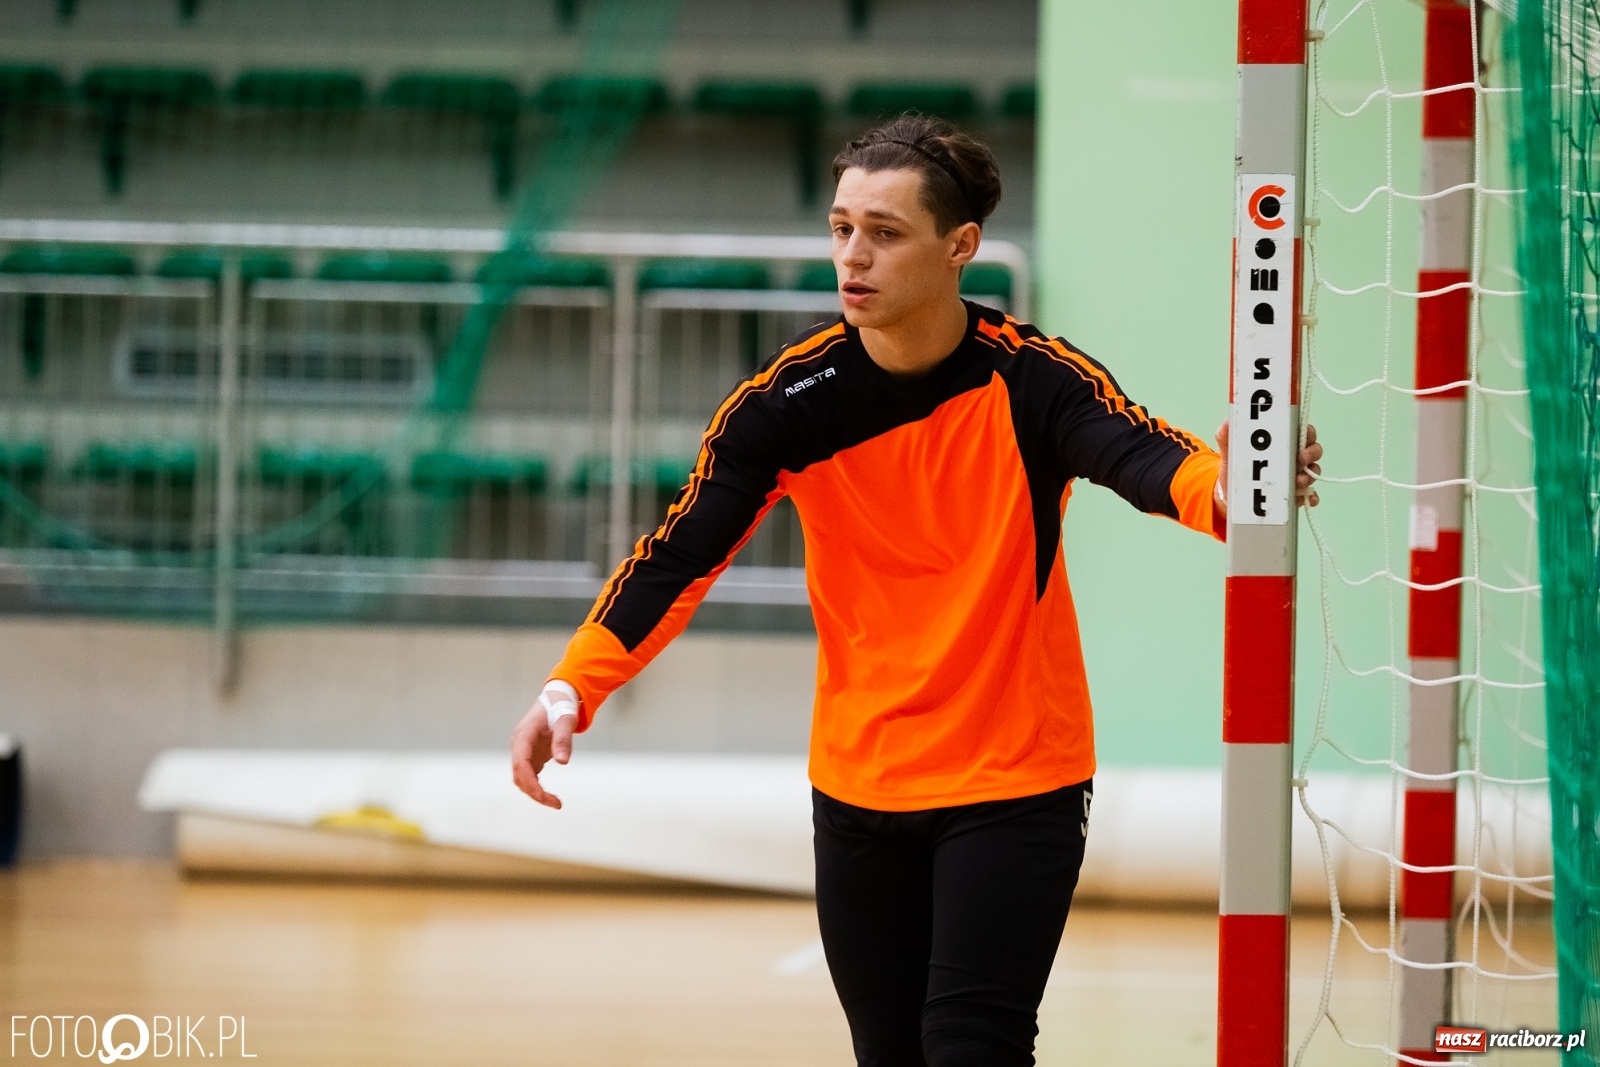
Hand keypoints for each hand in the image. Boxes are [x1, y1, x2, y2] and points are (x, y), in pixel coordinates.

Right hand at [510, 681, 578, 808]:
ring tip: (556, 802)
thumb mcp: (566, 720)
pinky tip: (550, 796)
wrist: (557, 698)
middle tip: (556, 804)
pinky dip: (537, 787)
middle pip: (519, 776)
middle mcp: (519, 745)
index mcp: (523, 737)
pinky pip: (529, 775)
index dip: (531, 783)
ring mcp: (523, 751)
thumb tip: (563, 762)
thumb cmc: (561, 707)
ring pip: (522, 778)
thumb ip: (563, 739)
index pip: (521, 765)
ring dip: (535, 792)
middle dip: (534, 792)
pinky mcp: (530, 755)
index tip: (545, 797)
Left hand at [1215, 421, 1322, 511]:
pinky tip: (1307, 498)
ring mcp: (1296, 476)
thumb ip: (1227, 438)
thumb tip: (1226, 423)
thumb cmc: (1237, 471)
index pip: (1301, 431)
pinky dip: (1310, 496)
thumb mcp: (1230, 454)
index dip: (1306, 431)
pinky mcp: (1295, 495)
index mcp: (1281, 443)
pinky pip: (1308, 495)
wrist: (1233, 497)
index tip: (1302, 435)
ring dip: (1308, 476)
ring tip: (1298, 481)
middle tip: (1301, 458)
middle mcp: (1293, 457)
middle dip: (1311, 453)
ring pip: (1312, 472)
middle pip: (1312, 450)